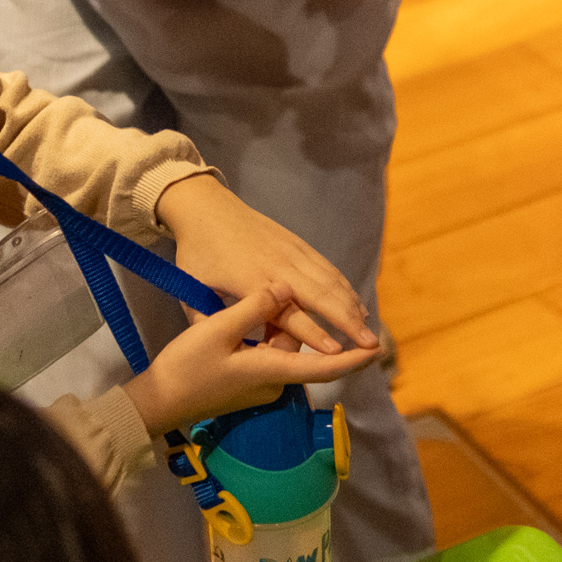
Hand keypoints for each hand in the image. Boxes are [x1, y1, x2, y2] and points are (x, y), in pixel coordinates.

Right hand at [124, 284, 376, 429]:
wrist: (157, 401)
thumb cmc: (185, 368)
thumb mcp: (216, 330)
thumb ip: (254, 308)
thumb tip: (285, 290)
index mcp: (271, 371)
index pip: (325, 367)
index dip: (353, 358)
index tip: (377, 347)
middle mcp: (272, 382)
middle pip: (301, 348)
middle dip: (301, 324)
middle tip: (289, 294)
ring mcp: (259, 384)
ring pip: (281, 347)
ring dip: (277, 325)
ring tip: (263, 299)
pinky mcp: (246, 381)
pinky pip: (267, 352)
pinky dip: (266, 333)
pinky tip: (247, 314)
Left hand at [155, 174, 378, 355]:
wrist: (206, 208)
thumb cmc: (197, 252)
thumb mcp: (192, 290)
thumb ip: (206, 323)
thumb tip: (219, 353)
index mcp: (252, 281)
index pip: (289, 312)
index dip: (313, 333)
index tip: (334, 354)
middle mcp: (278, 266)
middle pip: (321, 296)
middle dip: (348, 323)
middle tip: (370, 347)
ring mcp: (292, 252)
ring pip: (331, 281)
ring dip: (352, 307)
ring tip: (369, 333)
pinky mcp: (298, 244)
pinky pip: (328, 268)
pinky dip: (346, 288)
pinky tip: (357, 306)